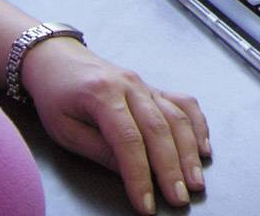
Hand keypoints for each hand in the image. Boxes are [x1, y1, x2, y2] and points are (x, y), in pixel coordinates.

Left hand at [20, 37, 209, 213]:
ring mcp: (146, 85)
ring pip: (176, 117)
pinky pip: (184, 104)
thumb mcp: (64, 129)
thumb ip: (98, 149)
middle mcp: (131, 86)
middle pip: (159, 129)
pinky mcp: (155, 88)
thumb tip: (129, 173)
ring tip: (196, 182)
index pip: (127, 140)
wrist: (59, 58)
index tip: (147, 204)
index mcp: (102, 95)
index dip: (139, 175)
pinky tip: (204, 148)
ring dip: (189, 152)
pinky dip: (198, 126)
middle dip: (172, 168)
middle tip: (180, 199)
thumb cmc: (56, 95)